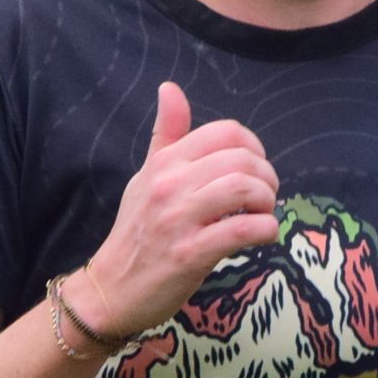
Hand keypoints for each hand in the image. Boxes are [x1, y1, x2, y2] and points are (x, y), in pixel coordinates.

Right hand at [73, 82, 280, 338]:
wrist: (110, 289)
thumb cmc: (136, 233)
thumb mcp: (146, 177)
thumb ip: (166, 135)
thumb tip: (170, 87)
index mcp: (164, 162)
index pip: (225, 132)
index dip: (254, 146)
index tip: (254, 169)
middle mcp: (169, 185)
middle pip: (241, 159)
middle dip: (266, 176)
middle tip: (265, 196)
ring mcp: (177, 220)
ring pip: (243, 189)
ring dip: (267, 201)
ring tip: (263, 213)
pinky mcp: (188, 255)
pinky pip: (241, 231)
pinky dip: (265, 230)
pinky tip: (263, 236)